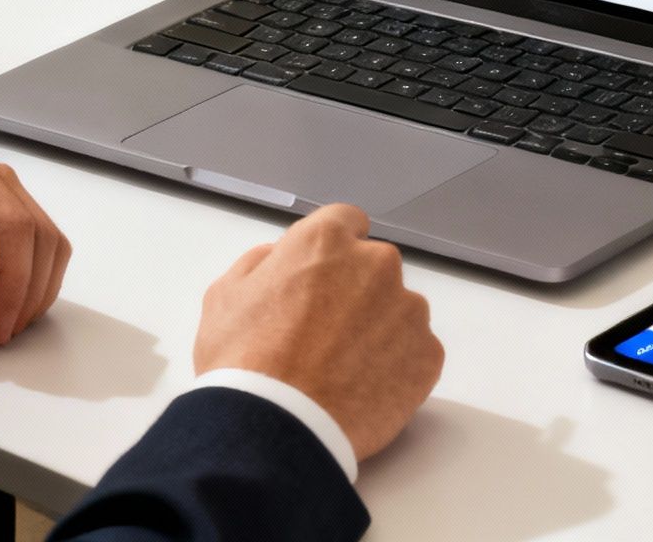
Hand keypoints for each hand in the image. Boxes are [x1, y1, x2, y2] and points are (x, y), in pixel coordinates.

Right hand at [194, 203, 442, 462]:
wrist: (278, 430)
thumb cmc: (244, 363)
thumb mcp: (224, 298)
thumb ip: (258, 264)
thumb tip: (277, 258)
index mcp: (326, 241)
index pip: (345, 222)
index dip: (331, 251)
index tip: (322, 276)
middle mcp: (376, 265)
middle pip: (373, 267)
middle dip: (355, 291)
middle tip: (323, 333)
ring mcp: (408, 310)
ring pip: (398, 309)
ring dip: (378, 329)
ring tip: (341, 368)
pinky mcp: (428, 354)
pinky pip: (415, 351)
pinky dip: (396, 365)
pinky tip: (362, 388)